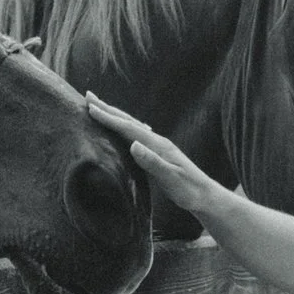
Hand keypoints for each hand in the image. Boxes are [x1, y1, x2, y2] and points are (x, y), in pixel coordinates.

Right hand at [85, 93, 222, 226]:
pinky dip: (124, 128)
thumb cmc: (189, 190)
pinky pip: (136, 136)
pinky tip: (124, 129)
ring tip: (100, 108)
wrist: (205, 196)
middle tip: (88, 96)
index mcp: (158, 145)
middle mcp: (157, 141)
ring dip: (115, 116)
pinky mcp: (158, 154)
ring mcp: (158, 147)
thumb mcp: (170, 178)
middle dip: (108, 109)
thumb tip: (133, 145)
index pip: (129, 128)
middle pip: (129, 121)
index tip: (91, 107)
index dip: (109, 118)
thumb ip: (152, 162)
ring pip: (131, 126)